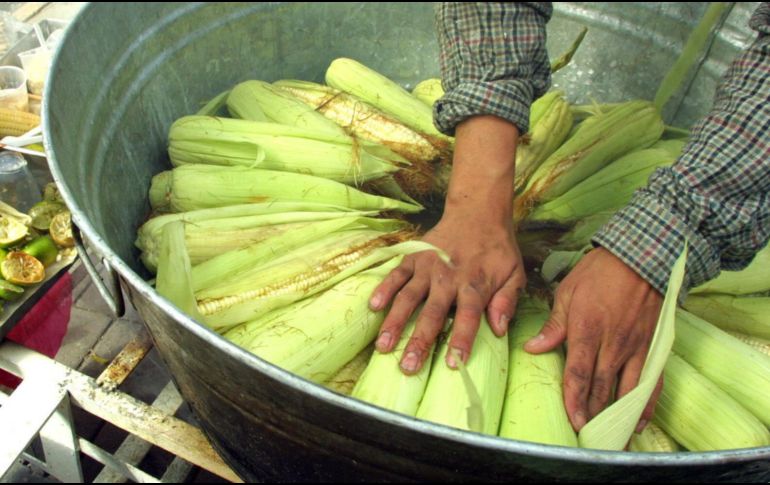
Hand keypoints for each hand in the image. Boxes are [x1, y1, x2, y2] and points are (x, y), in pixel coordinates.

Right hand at [370, 213, 525, 373]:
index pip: (469, 317)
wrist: (478, 212)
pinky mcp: (413, 257)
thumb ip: (507, 301)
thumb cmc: (497, 250)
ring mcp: (428, 267)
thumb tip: (499, 329)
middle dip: (419, 340)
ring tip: (383, 346)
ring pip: (409, 297)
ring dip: (395, 322)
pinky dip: (384, 289)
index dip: (461, 340)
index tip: (452, 364)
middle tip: (407, 366)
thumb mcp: (514, 274)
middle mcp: (448, 277)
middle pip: (432, 313)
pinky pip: (396, 274)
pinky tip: (373, 306)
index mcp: (475, 284)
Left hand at [525, 247, 662, 432]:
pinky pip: (651, 381)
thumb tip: (532, 348)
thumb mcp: (567, 292)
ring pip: (626, 389)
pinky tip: (639, 420)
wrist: (640, 258)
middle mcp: (612, 344)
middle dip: (592, 413)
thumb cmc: (599, 272)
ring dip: (616, 414)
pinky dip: (646, 404)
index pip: (579, 373)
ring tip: (608, 434)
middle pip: (601, 387)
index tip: (572, 420)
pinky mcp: (651, 347)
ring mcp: (634, 347)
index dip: (575, 399)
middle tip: (585, 434)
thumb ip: (553, 326)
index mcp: (587, 330)